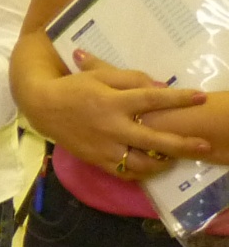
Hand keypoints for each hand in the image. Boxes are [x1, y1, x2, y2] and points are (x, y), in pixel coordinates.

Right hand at [23, 51, 208, 178]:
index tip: (201, 97)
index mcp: (112, 102)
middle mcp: (110, 127)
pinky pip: (125, 172)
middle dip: (181, 144)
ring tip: (176, 158)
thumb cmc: (74, 87)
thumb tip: (158, 86)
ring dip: (163, 162)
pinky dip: (142, 171)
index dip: (178, 98)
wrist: (42, 107)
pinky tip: (152, 166)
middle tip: (204, 145)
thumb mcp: (98, 75)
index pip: (151, 100)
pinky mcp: (97, 160)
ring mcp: (104, 147)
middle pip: (153, 139)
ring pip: (141, 163)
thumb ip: (129, 78)